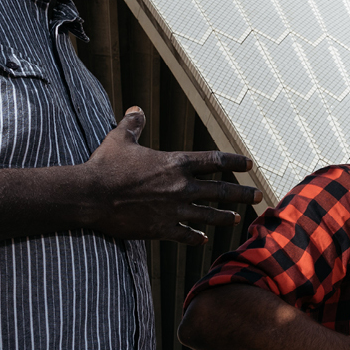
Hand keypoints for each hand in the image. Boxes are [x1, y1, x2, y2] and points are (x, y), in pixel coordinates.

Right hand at [79, 107, 262, 243]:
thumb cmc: (104, 165)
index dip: (234, 162)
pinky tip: (202, 240)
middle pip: (221, 191)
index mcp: (176, 163)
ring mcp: (174, 210)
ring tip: (236, 219)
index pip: (215, 160)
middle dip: (242, 194)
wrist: (91, 196)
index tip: (249, 164)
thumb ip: (133, 124)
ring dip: (224, 217)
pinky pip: (185, 235)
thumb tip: (136, 109)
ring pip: (209, 215)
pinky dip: (195, 238)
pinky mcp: (162, 229)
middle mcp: (181, 187)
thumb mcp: (120, 139)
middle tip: (258, 197)